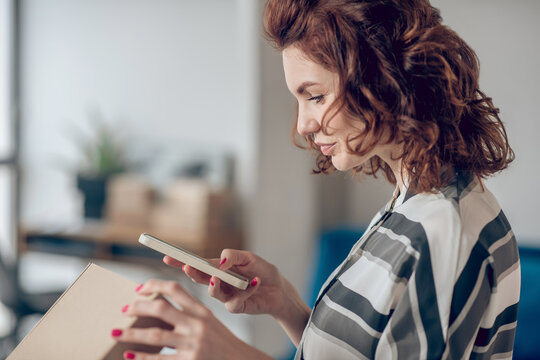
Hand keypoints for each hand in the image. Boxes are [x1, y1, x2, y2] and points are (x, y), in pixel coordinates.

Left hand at [111, 279, 269, 359]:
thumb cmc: (221, 342)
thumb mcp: (209, 321)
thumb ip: (189, 312)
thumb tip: (158, 307)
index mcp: (201, 310)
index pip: (175, 289)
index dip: (154, 285)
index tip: (138, 289)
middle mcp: (197, 324)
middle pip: (160, 308)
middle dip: (137, 308)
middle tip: (124, 310)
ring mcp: (193, 344)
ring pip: (154, 335)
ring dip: (131, 333)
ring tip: (115, 333)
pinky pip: (160, 359)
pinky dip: (141, 357)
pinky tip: (128, 354)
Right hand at [164, 249, 289, 318]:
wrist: (279, 289)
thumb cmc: (262, 271)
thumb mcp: (249, 258)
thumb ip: (233, 256)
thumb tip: (221, 260)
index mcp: (218, 268)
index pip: (197, 264)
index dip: (181, 261)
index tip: (167, 256)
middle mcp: (218, 283)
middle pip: (199, 278)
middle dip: (192, 272)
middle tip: (188, 267)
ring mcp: (226, 296)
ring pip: (213, 292)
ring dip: (214, 285)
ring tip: (217, 277)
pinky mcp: (236, 307)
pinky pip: (234, 301)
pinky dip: (245, 291)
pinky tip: (255, 282)